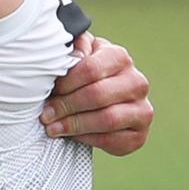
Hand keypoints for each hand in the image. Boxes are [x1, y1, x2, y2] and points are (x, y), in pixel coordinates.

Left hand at [41, 33, 152, 154]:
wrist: (102, 96)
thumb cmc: (83, 71)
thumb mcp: (78, 53)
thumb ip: (73, 49)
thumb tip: (71, 56)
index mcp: (120, 57)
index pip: (91, 69)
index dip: (66, 83)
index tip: (50, 91)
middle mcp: (137, 82)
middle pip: (98, 95)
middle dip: (66, 106)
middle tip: (46, 114)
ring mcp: (142, 109)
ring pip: (107, 119)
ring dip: (75, 125)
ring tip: (52, 128)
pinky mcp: (139, 134)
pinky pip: (113, 140)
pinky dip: (88, 139)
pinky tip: (71, 136)